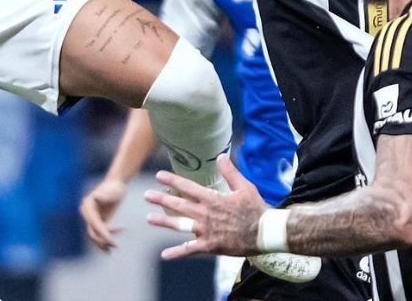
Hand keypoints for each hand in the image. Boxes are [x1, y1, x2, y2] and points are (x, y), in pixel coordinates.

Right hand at [80, 177, 126, 251]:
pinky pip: (99, 234)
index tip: (111, 239)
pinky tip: (114, 245)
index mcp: (87, 205)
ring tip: (116, 246)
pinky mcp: (97, 221)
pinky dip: (105, 240)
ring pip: (94, 235)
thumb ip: (104, 195)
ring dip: (104, 243)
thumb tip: (96, 197)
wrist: (116, 185)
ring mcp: (91, 217)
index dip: (101, 231)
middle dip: (103, 239)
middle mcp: (86, 212)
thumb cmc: (114, 187)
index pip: (93, 222)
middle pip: (92, 231)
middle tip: (116, 245)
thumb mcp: (111, 191)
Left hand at [144, 154, 267, 259]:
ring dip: (163, 222)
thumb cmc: (256, 208)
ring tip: (149, 219)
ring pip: (180, 225)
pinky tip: (164, 254)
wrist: (265, 233)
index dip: (172, 180)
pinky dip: (177, 252)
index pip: (188, 187)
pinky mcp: (210, 246)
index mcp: (212, 199)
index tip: (159, 176)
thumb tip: (220, 156)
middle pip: (179, 205)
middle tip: (146, 195)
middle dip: (161, 199)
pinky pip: (190, 250)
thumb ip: (230, 171)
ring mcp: (206, 231)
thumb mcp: (244, 186)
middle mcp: (206, 214)